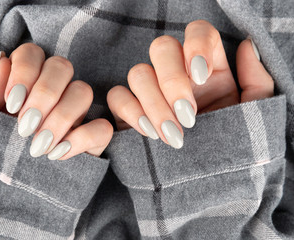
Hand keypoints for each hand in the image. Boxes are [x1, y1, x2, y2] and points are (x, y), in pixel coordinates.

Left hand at [0, 43, 112, 159]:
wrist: (13, 181)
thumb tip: (3, 61)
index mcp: (30, 78)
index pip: (34, 53)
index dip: (24, 72)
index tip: (12, 104)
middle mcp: (57, 89)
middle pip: (62, 66)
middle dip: (44, 94)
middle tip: (25, 126)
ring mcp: (78, 110)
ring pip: (84, 91)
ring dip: (61, 117)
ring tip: (39, 146)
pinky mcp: (95, 134)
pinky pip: (103, 127)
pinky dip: (81, 138)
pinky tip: (58, 154)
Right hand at [107, 20, 273, 148]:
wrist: (212, 183)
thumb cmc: (234, 148)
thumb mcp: (253, 116)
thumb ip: (256, 80)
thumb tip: (246, 46)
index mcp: (208, 70)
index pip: (197, 32)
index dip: (195, 44)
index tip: (201, 76)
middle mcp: (177, 75)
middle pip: (161, 47)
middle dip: (171, 80)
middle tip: (187, 115)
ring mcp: (151, 92)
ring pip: (138, 73)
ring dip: (154, 104)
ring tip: (172, 135)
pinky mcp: (130, 111)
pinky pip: (117, 96)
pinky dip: (130, 111)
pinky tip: (150, 133)